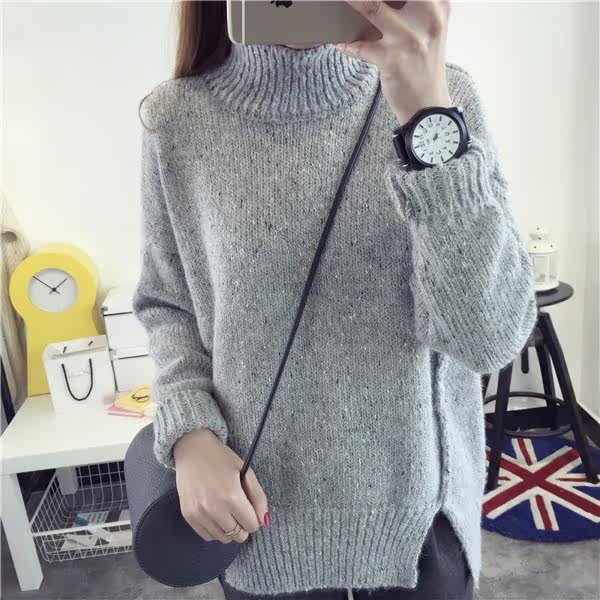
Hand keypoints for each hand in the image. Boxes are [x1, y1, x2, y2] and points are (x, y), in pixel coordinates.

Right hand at [173, 427, 269, 543]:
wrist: (192, 450)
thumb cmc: (221, 459)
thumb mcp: (246, 472)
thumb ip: (258, 497)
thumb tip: (265, 522)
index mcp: (231, 496)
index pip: (252, 525)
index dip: (254, 517)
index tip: (250, 508)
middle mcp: (214, 508)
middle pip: (238, 535)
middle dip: (243, 525)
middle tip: (239, 509)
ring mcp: (199, 513)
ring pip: (223, 538)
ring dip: (229, 528)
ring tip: (227, 510)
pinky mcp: (188, 515)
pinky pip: (207, 536)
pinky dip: (215, 529)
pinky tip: (215, 514)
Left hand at [335, 1, 452, 125]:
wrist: (428, 107)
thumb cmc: (424, 68)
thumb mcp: (430, 30)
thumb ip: (414, 7)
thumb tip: (379, 2)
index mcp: (439, 5)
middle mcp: (428, 16)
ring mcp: (409, 37)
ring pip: (372, 6)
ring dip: (351, 1)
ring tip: (337, 0)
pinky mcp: (392, 58)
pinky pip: (360, 45)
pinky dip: (347, 43)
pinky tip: (339, 41)